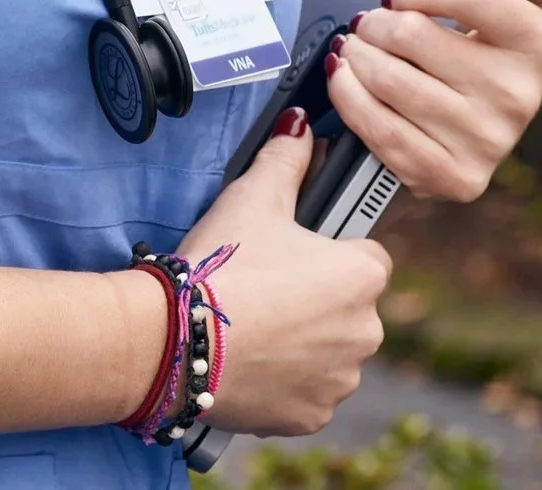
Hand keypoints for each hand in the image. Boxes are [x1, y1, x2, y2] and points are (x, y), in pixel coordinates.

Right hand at [173, 113, 389, 435]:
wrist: (174, 343)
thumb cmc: (220, 267)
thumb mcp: (253, 197)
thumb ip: (286, 157)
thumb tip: (301, 125)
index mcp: (362, 277)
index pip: (367, 256)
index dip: (331, 251)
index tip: (298, 253)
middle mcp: (365, 332)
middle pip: (350, 307)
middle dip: (318, 300)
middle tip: (268, 287)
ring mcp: (339, 380)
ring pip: (331, 352)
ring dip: (306, 343)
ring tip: (256, 324)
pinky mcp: (311, 417)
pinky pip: (308, 392)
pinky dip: (288, 381)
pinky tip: (252, 359)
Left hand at [327, 0, 541, 202]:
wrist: (479, 138)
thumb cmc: (499, 58)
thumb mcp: (537, 12)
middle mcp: (519, 97)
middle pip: (415, 36)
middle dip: (378, 22)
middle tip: (370, 22)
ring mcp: (487, 142)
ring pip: (391, 80)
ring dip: (358, 56)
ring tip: (357, 47)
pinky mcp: (454, 178)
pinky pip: (380, 129)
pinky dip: (349, 97)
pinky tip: (346, 78)